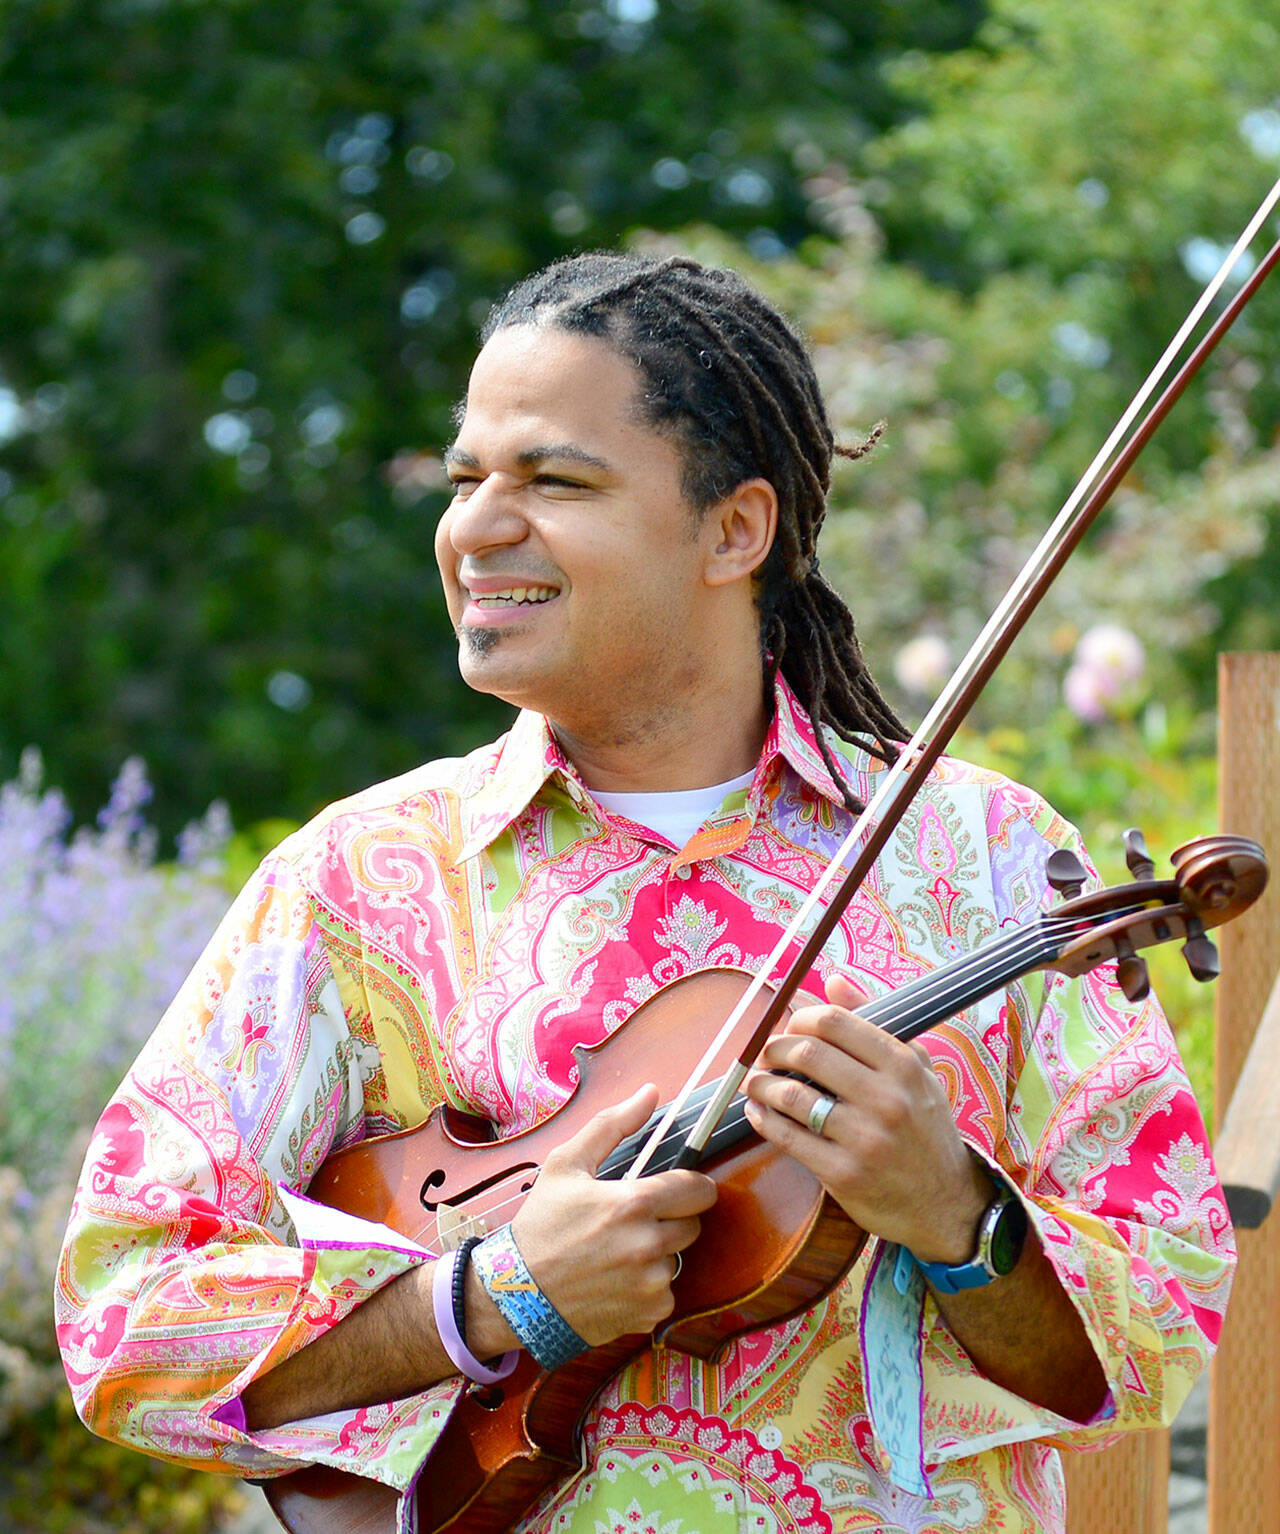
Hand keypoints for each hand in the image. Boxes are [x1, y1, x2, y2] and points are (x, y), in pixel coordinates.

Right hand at [509, 1085, 717, 1345]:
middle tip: (634, 1221)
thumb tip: (650, 1092)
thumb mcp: (567, 1164)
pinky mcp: (648, 1315)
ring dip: (658, 1254)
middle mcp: (649, 1245)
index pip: (699, 1190)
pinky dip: (648, 1287)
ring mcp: (651, 1284)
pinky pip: (666, 1294)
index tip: (673, 1189)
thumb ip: (612, 1125)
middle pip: (693, 1225)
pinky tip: (616, 1281)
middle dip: (671, 1219)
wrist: (516, 1294)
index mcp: (634, 1203)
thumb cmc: (541, 1224)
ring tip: (618, 1252)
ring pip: (678, 1259)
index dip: (689, 1186)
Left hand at [743, 974, 989, 1262]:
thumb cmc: (925, 1130)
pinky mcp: (843, 1174)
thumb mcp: (916, 1071)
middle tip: (765, 1055)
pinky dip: (764, 1119)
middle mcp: (886, 1099)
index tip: (788, 1028)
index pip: (835, 1022)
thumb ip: (874, 1022)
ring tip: (754, 1082)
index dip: (799, 1019)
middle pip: (807, 1053)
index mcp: (903, 1065)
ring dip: (761, 1084)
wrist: (946, 1204)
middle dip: (774, 1049)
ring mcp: (864, 1138)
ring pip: (792, 1095)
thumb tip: (833, 981)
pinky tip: (758, 1112)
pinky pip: (788, 1137)